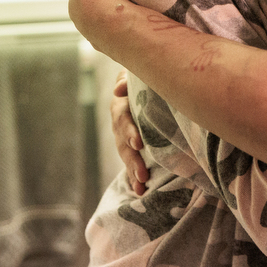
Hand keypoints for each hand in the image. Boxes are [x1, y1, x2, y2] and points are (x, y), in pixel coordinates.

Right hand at [110, 70, 150, 193]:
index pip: (122, 117)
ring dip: (132, 170)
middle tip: (142, 172)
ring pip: (126, 155)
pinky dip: (133, 177)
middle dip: (132, 158)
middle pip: (123, 142)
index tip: (138, 143)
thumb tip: (118, 89)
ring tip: (141, 184)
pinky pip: (130, 163)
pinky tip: (140, 191)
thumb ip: (127, 80)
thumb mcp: (136, 76)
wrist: (147, 86)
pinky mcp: (131, 146)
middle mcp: (120, 122)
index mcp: (121, 104)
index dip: (129, 131)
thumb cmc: (144, 78)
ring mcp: (124, 136)